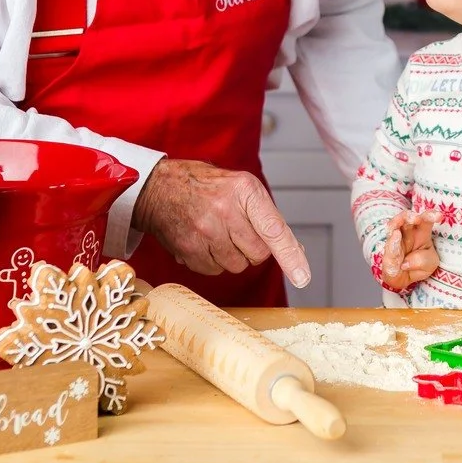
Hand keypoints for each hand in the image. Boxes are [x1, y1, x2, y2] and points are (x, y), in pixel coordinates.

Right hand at [132, 158, 310, 288]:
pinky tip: (203, 241)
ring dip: (232, 256)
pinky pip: (215, 271)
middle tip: (238, 231)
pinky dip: (213, 261)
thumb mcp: (241, 186)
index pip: (274, 229)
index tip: (303, 276)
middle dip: (253, 249)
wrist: (159, 188)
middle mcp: (225, 210)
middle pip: (258, 254)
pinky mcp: (189, 249)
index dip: (291, 256)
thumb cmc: (204, 186)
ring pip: (237, 266)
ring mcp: (205, 231)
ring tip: (217, 233)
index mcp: (244, 190)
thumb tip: (295, 251)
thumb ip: (267, 216)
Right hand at [379, 210, 439, 292]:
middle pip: (407, 217)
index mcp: (422, 232)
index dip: (431, 215)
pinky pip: (389, 245)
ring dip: (398, 221)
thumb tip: (407, 262)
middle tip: (417, 219)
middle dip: (411, 216)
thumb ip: (423, 261)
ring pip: (394, 224)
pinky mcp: (387, 252)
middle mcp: (407, 232)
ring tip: (403, 225)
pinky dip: (392, 241)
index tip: (439, 216)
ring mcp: (395, 239)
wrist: (403, 279)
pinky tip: (396, 236)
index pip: (426, 219)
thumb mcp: (429, 265)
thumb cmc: (418, 266)